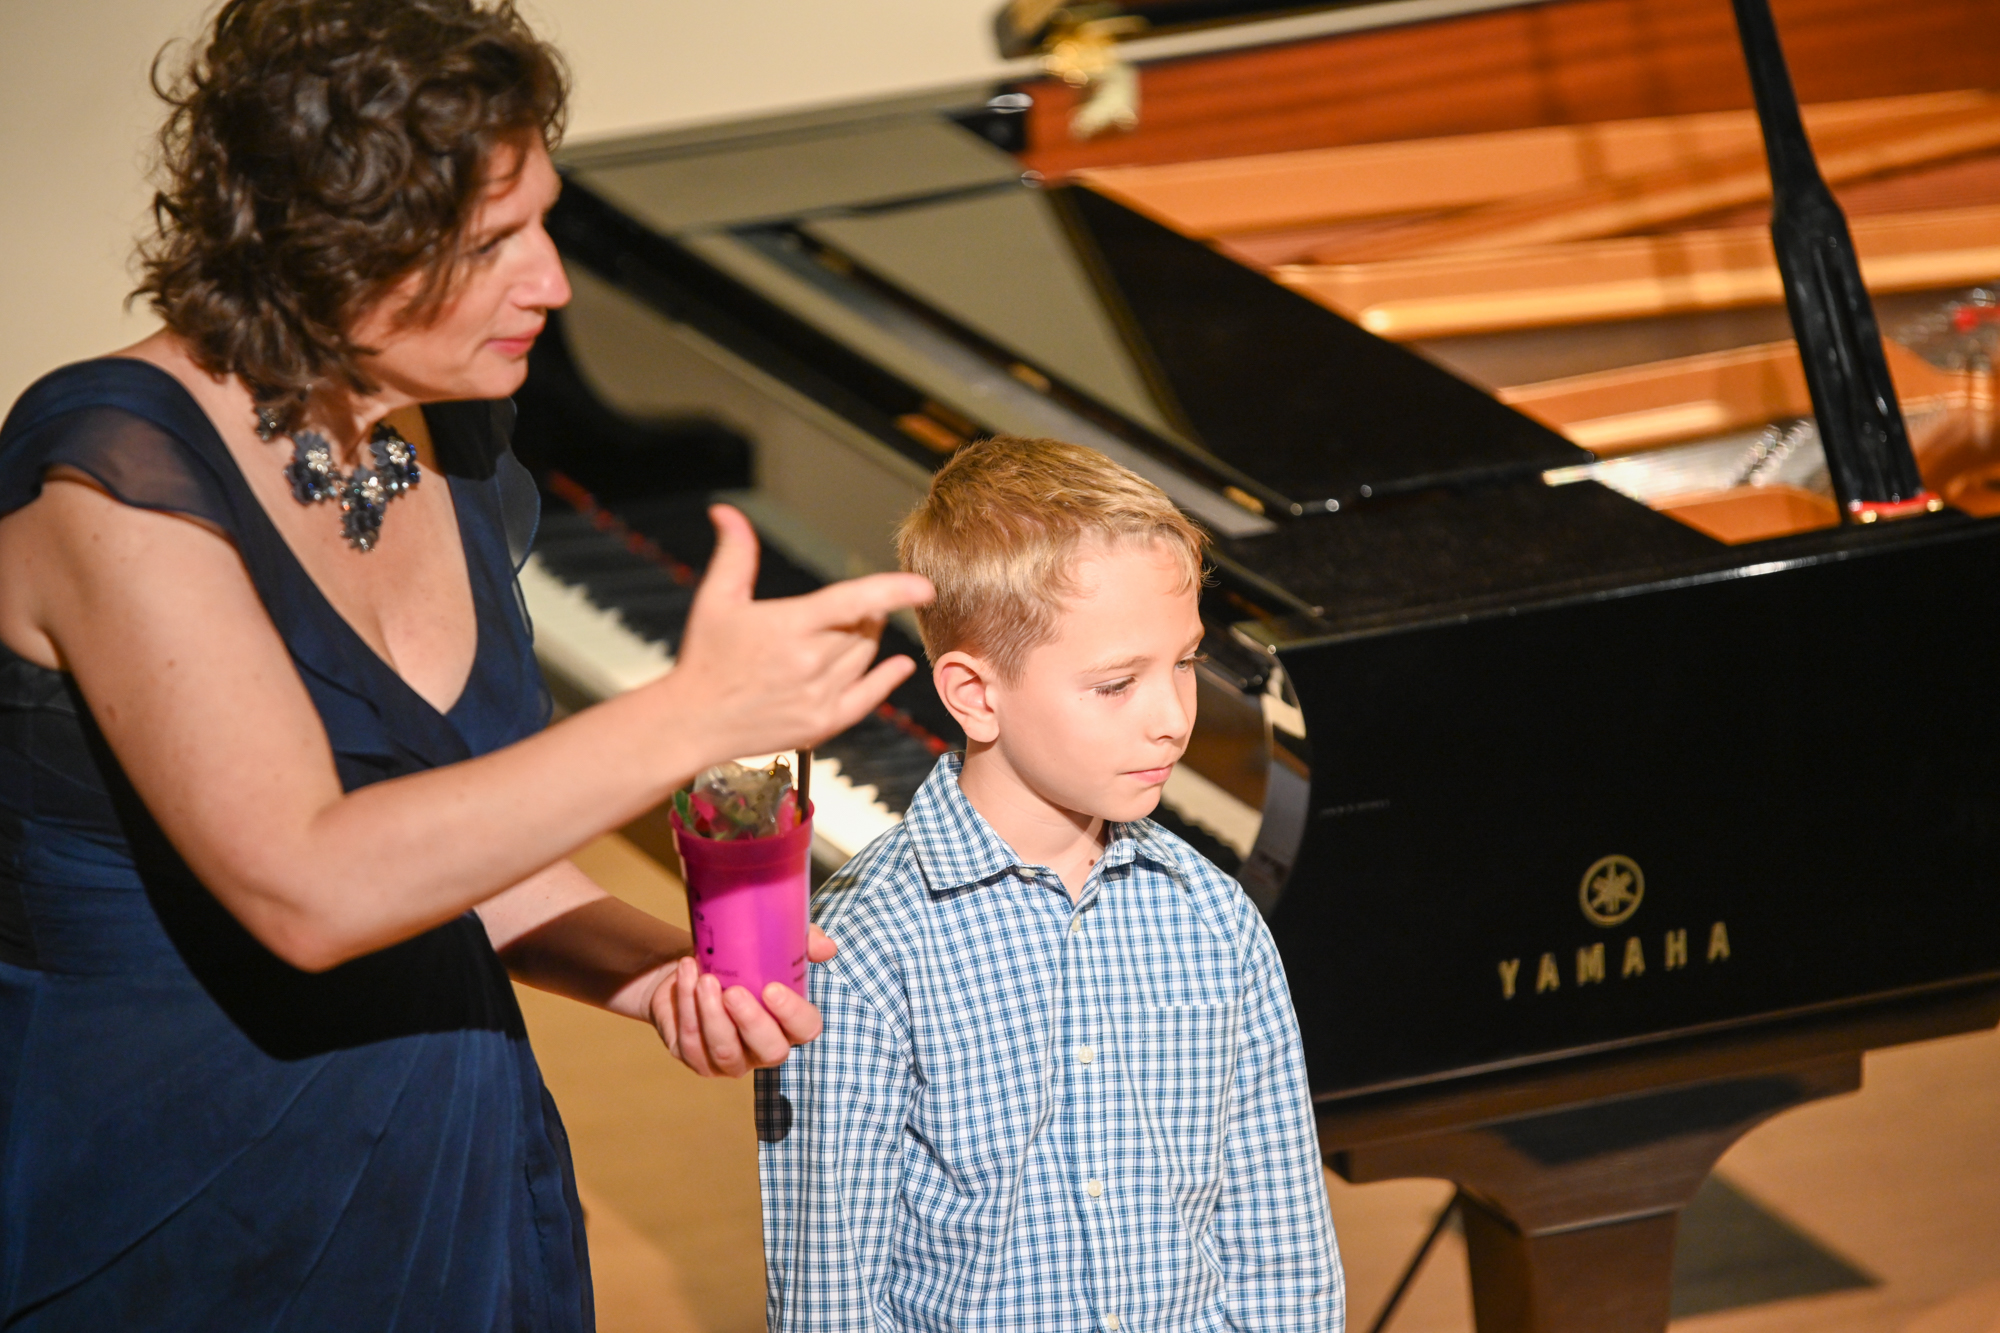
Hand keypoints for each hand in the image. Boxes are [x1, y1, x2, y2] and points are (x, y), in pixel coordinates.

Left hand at [650, 925, 838, 1076]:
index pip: (805, 1029)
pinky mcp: (697, 1059)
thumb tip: (827, 947)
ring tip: (703, 978)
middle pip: (771, 1051)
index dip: (793, 1014)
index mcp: (789, 1022)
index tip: (772, 989)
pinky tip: (686, 977)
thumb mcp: (770, 945)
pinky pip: (691, 1043)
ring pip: (725, 1051)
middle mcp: (764, 1048)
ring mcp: (731, 1059)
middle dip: (751, 1022)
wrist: (691, 967)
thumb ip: (802, 944)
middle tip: (733, 991)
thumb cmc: (738, 960)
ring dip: (712, 1014)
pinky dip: (686, 1007)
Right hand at [664, 505, 932, 761]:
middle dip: (861, 612)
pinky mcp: (823, 724)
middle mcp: (810, 662)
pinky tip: (899, 666)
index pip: (853, 601)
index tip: (924, 586)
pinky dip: (887, 678)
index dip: (893, 590)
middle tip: (838, 612)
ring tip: (838, 635)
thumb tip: (726, 512)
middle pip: (863, 626)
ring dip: (865, 639)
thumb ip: (734, 553)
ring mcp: (819, 696)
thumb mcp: (715, 600)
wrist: (692, 722)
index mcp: (788, 626)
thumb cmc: (704, 659)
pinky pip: (870, 697)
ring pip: (867, 656)